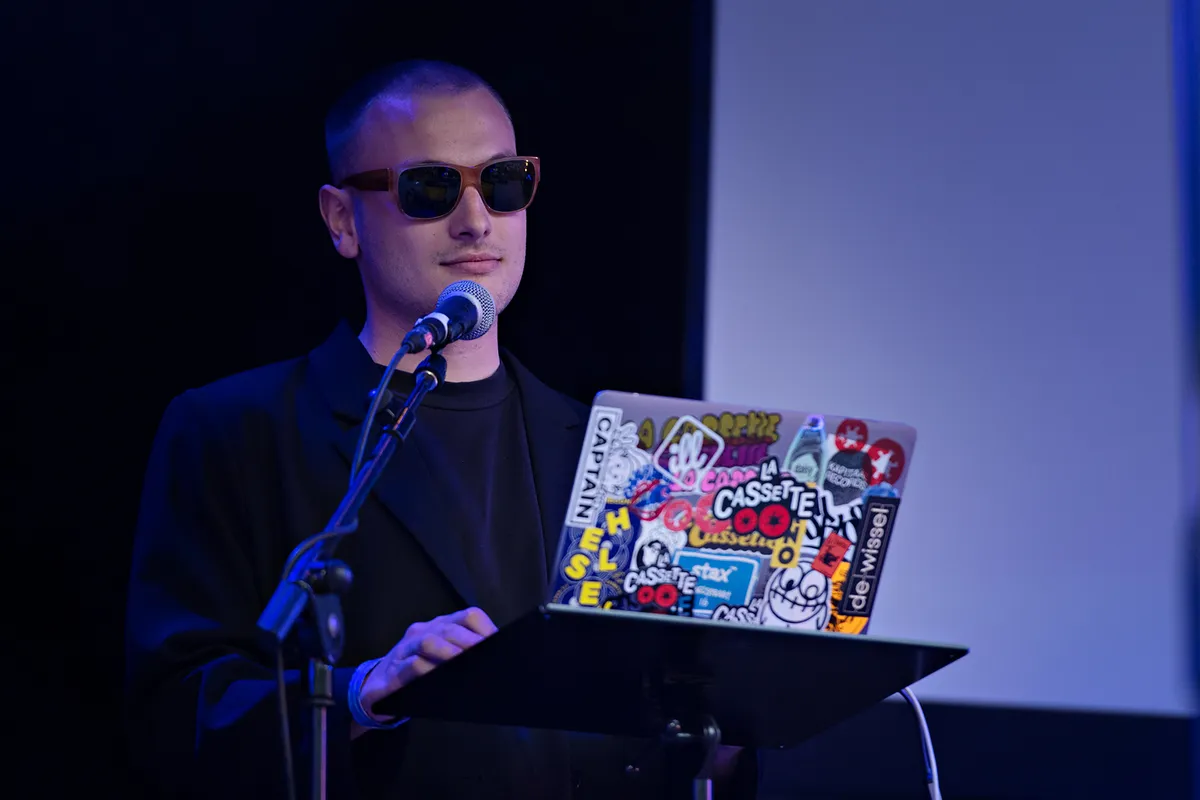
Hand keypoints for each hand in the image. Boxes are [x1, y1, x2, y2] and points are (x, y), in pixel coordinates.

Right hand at [358, 607, 497, 724]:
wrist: (377, 687)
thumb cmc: (419, 672)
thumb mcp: (442, 660)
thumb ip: (464, 655)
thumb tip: (497, 661)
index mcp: (440, 626)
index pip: (467, 617)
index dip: (485, 628)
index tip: (500, 643)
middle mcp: (423, 632)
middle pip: (449, 628)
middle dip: (470, 641)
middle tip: (487, 655)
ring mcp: (406, 649)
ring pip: (429, 642)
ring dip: (449, 652)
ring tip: (465, 663)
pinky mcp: (394, 671)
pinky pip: (411, 666)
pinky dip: (426, 670)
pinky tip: (437, 677)